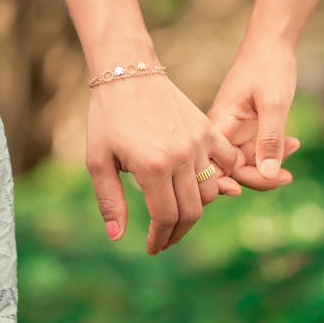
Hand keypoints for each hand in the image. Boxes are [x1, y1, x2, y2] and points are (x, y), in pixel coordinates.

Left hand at [86, 70, 240, 254]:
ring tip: (177, 214)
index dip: (160, 239)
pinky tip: (202, 186)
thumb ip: (109, 200)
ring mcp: (198, 142)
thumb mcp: (97, 160)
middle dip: (177, 233)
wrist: (129, 74)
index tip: (152, 248)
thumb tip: (117, 238)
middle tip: (164, 240)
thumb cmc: (107, 117)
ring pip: (209, 191)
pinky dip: (220, 178)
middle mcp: (181, 156)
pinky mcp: (207, 129)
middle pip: (191, 211)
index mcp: (152, 166)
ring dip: (196, 209)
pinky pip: (225, 162)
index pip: (166, 217)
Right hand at [208, 37, 299, 188]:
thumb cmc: (269, 67)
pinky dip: (272, 151)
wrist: (272, 42)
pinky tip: (293, 143)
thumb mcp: (274, 104)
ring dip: (269, 164)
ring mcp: (232, 129)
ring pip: (244, 162)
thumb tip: (268, 175)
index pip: (216, 168)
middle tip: (288, 176)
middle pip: (231, 170)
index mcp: (219, 124)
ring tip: (294, 149)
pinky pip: (253, 149)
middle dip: (258, 176)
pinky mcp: (243, 127)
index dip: (229, 184)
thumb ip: (270, 141)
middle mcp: (221, 130)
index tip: (253, 188)